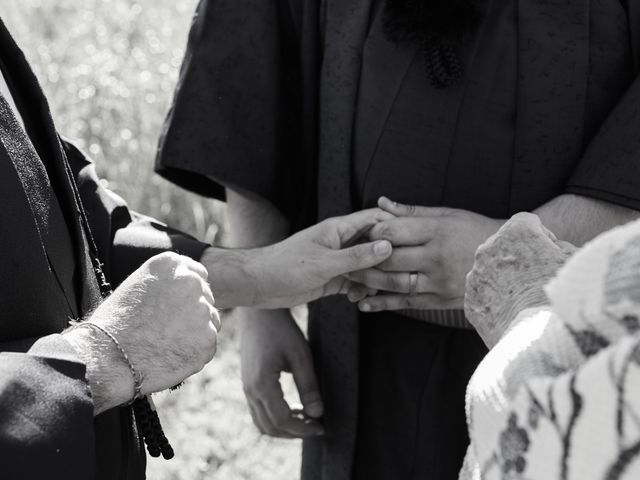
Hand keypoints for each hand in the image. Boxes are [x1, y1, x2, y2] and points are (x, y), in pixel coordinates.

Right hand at [65, 252, 218, 413]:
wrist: (107, 357)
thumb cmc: (114, 324)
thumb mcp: (137, 287)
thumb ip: (165, 284)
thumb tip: (186, 293)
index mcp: (172, 263)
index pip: (197, 274)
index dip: (188, 294)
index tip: (177, 308)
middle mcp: (191, 281)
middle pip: (206, 297)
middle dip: (193, 313)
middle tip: (168, 331)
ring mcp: (203, 309)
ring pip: (210, 321)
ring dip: (195, 333)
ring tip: (164, 344)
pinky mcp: (208, 337)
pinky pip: (208, 345)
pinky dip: (195, 353)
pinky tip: (170, 357)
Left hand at [233, 208, 393, 308]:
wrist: (260, 284)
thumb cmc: (287, 266)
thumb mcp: (326, 262)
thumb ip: (357, 256)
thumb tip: (388, 246)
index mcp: (338, 229)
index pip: (373, 220)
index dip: (394, 227)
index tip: (413, 239)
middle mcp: (340, 242)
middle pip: (374, 244)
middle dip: (388, 258)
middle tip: (400, 273)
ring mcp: (337, 261)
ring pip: (366, 266)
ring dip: (374, 278)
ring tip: (377, 290)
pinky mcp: (331, 278)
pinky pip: (355, 282)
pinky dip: (361, 290)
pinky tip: (359, 300)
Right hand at [240, 309, 323, 437]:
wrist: (259, 313)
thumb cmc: (282, 330)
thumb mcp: (301, 355)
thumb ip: (309, 386)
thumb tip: (318, 414)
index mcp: (262, 384)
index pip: (282, 420)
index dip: (303, 429)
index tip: (322, 427)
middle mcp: (250, 391)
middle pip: (271, 427)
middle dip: (295, 432)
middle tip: (317, 425)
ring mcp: (246, 388)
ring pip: (262, 423)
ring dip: (284, 427)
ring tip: (306, 417)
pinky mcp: (248, 384)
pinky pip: (259, 412)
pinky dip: (276, 418)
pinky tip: (293, 407)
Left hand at [348, 197, 503, 311]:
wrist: (511, 261)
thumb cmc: (476, 230)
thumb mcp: (448, 214)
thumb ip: (411, 211)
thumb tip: (381, 201)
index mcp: (438, 231)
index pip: (393, 232)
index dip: (371, 232)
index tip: (359, 233)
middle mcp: (437, 257)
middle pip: (388, 258)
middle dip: (363, 258)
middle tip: (345, 257)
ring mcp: (439, 281)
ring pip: (393, 283)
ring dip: (367, 281)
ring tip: (349, 277)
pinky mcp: (441, 300)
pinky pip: (406, 303)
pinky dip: (382, 304)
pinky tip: (364, 304)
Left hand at [465, 213, 576, 347]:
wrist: (541, 339)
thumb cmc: (566, 296)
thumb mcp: (576, 263)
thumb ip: (561, 247)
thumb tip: (552, 249)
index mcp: (516, 231)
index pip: (527, 222)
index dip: (541, 236)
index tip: (550, 254)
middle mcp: (488, 248)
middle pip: (504, 245)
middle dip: (520, 257)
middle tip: (539, 278)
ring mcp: (475, 276)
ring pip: (491, 270)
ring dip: (505, 279)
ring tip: (527, 299)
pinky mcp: (470, 301)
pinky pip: (483, 295)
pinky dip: (495, 301)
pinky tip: (515, 313)